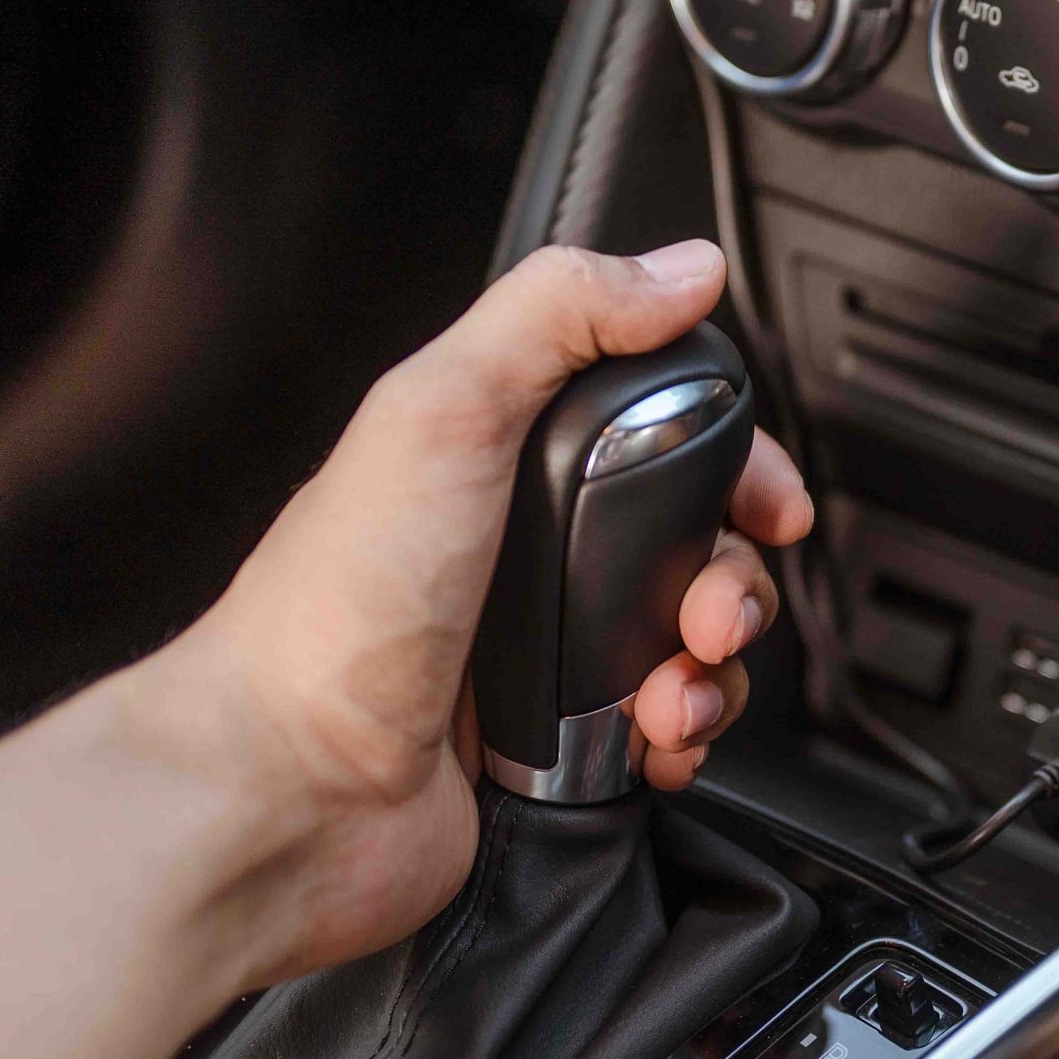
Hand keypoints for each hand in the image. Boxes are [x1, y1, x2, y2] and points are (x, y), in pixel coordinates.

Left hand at [147, 240, 812, 986]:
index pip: (660, 435)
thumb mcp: (440, 411)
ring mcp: (547, 654)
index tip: (766, 499)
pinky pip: (672, 731)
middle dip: (735, 581)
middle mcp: (527, 554)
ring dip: (717, 666)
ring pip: (698, 642)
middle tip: (710, 610)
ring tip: (674, 687)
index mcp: (501, 460)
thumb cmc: (334, 612)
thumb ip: (558, 314)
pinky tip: (654, 738)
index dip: (733, 462)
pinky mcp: (564, 746)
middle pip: (700, 545)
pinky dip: (686, 736)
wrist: (292, 788)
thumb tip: (679, 269)